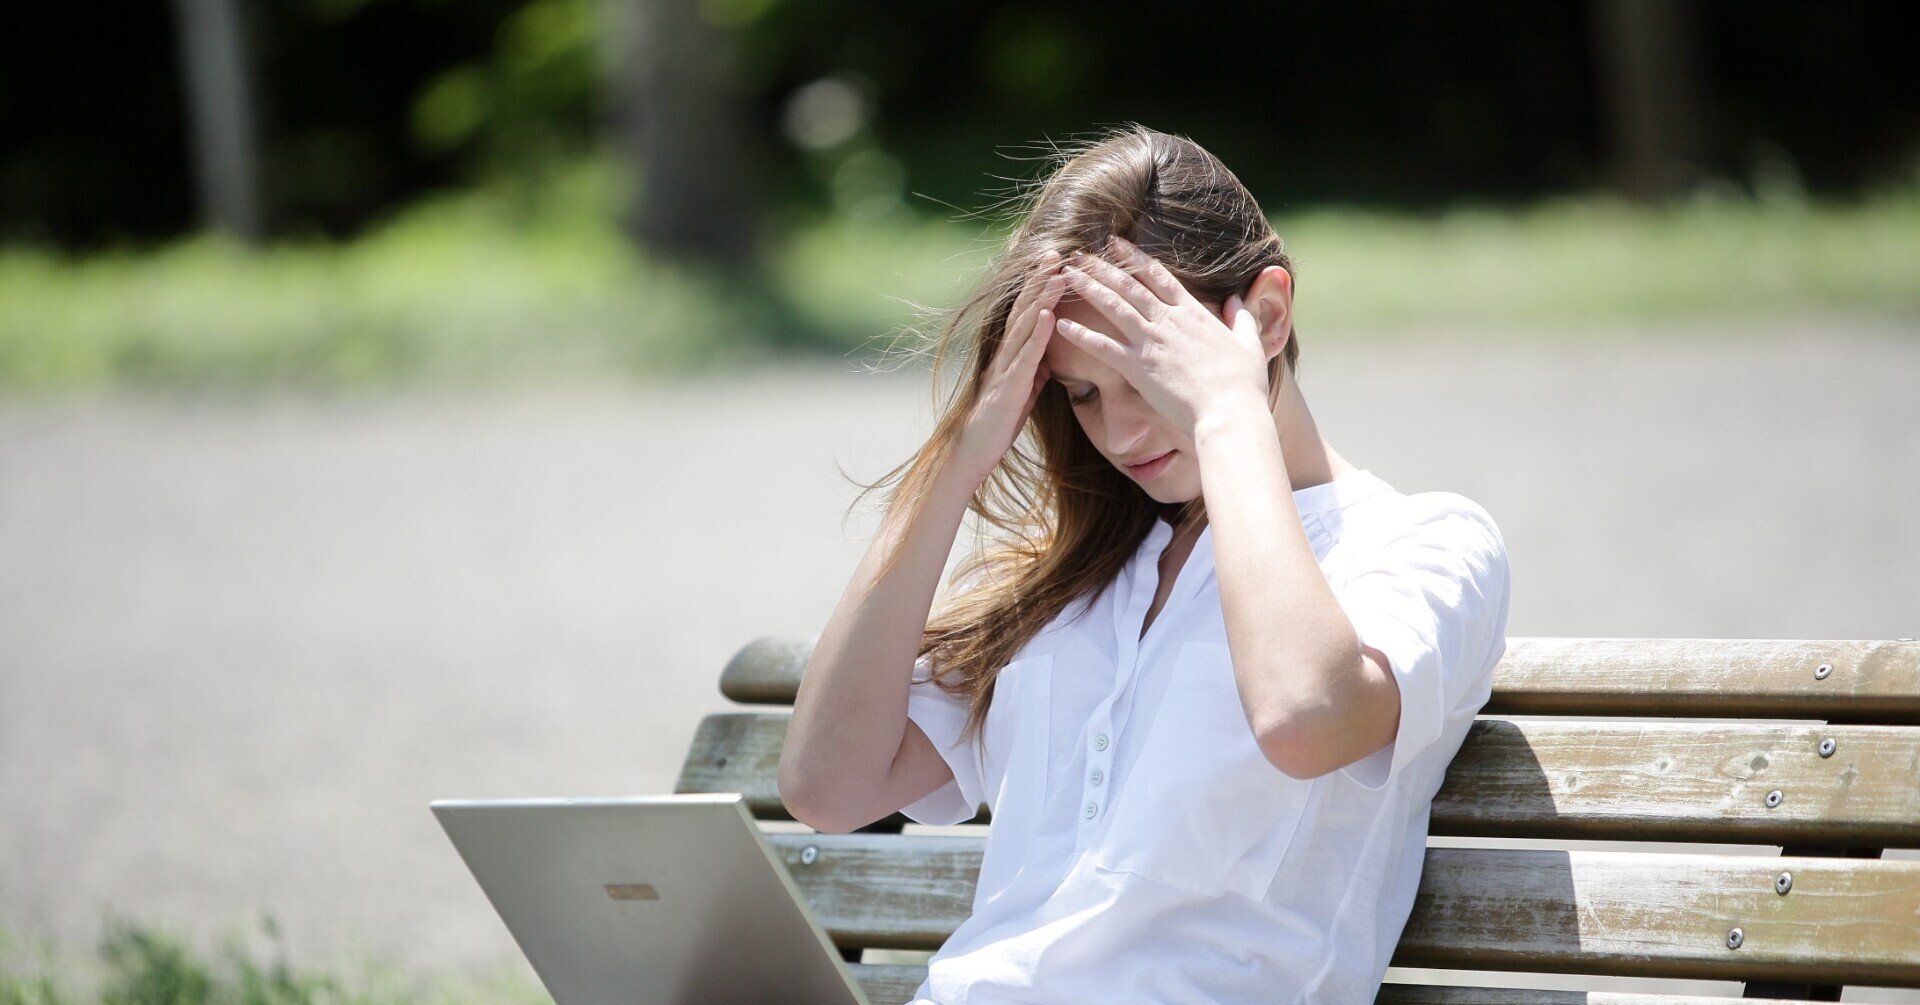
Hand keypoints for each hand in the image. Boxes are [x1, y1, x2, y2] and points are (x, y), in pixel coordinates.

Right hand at [951, 250, 1068, 486]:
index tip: (1056, 261)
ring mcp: (1005, 369)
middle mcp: (1005, 354)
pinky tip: (1047, 316)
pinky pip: (1025, 358)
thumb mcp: (1023, 388)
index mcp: (1011, 353)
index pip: (1026, 312)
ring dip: (1041, 298)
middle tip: (1057, 252)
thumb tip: (1050, 353)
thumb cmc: (999, 421)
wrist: (974, 451)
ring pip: (1024, 326)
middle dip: (1040, 280)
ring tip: (1057, 274)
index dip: (1039, 286)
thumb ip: (1034, 367)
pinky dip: (1037, 336)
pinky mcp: (1008, 388)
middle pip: (1024, 309)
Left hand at [1053, 235, 1268, 439]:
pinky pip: (1102, 347)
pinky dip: (1080, 335)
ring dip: (1087, 288)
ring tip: (1066, 274)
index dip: (1134, 258)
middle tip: (1078, 252)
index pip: (1158, 276)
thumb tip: (1238, 300)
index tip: (1115, 244)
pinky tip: (1061, 324)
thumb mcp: (1250, 343)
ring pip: (1112, 306)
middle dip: (1101, 266)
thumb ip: (1243, 318)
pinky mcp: (1138, 368)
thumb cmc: (1243, 383)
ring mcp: (1151, 342)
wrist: (1230, 411)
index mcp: (1192, 313)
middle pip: (1128, 285)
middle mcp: (1168, 321)